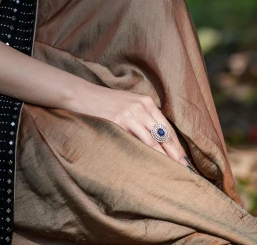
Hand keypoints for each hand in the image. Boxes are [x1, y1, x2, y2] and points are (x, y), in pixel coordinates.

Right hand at [72, 83, 193, 170]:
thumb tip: (158, 138)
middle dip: (174, 155)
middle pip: (163, 135)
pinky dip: (145, 154)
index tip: (184, 161)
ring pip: (152, 141)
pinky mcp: (118, 122)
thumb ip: (143, 115)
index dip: (176, 146)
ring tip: (170, 172)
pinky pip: (135, 142)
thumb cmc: (106, 102)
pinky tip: (149, 164)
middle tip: (184, 171)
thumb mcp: (128, 103)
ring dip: (163, 158)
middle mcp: (141, 107)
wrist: (83, 95)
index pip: (167, 127)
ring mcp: (130, 114)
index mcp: (146, 102)